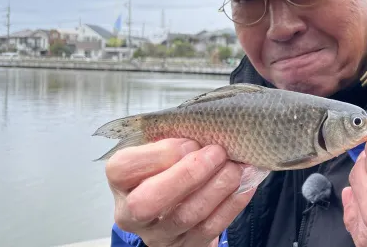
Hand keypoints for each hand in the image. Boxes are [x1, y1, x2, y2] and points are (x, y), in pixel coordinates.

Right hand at [105, 138, 255, 246]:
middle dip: (187, 175)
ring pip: (184, 216)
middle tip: (217, 153)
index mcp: (121, 181)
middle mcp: (131, 213)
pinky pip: (209, 229)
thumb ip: (176, 142)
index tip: (190, 142)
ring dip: (216, 188)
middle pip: (147, 202)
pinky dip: (231, 205)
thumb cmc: (170, 169)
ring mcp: (157, 235)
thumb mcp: (162, 151)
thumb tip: (210, 130)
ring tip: (236, 167)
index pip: (125, 168)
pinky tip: (245, 185)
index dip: (160, 154)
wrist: (177, 207)